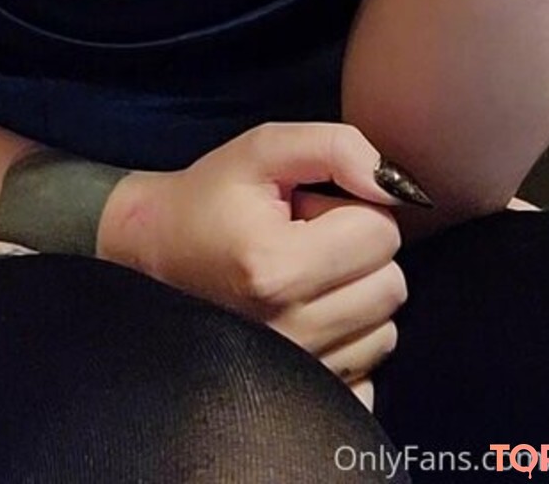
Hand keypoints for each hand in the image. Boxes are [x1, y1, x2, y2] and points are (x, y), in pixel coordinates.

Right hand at [99, 121, 408, 396]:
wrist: (152, 256)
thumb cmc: (209, 199)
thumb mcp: (262, 150)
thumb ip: (336, 147)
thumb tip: (397, 184)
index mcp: (278, 266)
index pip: (381, 233)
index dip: (353, 207)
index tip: (310, 210)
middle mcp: (291, 329)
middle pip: (391, 284)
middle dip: (360, 253)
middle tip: (308, 242)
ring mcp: (298, 373)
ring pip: (386, 330)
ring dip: (358, 298)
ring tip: (306, 279)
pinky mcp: (304, 401)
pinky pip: (370, 378)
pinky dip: (353, 347)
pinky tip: (315, 321)